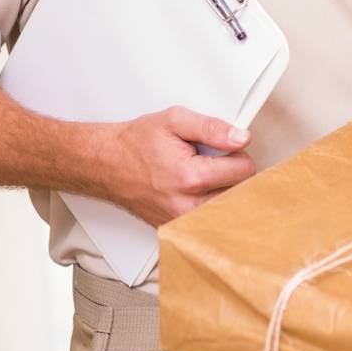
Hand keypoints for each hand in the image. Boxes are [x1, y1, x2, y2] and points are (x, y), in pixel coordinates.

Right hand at [102, 105, 256, 227]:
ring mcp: (181, 222)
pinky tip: (196, 191)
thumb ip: (212, 128)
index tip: (226, 150)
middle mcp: (187, 206)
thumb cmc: (136, 143)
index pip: (244, 171)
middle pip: (240, 193)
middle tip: (214, 162)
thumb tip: (241, 138)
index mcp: (190, 177)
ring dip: (223, 191)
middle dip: (233, 175)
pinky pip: (209, 220)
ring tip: (204, 176)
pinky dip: (209, 205)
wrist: (107, 163)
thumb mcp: (175, 120)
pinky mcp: (177, 230)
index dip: (238, 154)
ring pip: (227, 209)